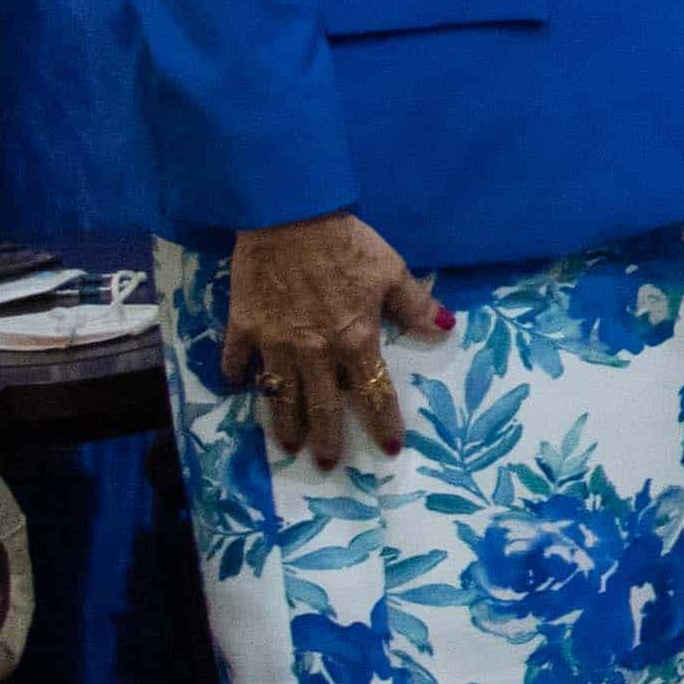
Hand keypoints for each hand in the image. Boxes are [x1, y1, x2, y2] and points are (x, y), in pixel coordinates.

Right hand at [223, 210, 446, 472]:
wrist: (289, 219)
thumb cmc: (347, 244)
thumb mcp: (391, 271)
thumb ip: (415, 304)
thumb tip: (446, 327)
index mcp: (355, 339)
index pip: (375, 392)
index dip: (384, 422)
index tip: (391, 447)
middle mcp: (315, 351)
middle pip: (322, 406)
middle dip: (327, 438)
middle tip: (326, 464)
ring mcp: (275, 343)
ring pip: (279, 396)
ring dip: (284, 424)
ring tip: (287, 445)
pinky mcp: (243, 328)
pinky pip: (237, 362)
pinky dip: (237, 377)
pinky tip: (239, 387)